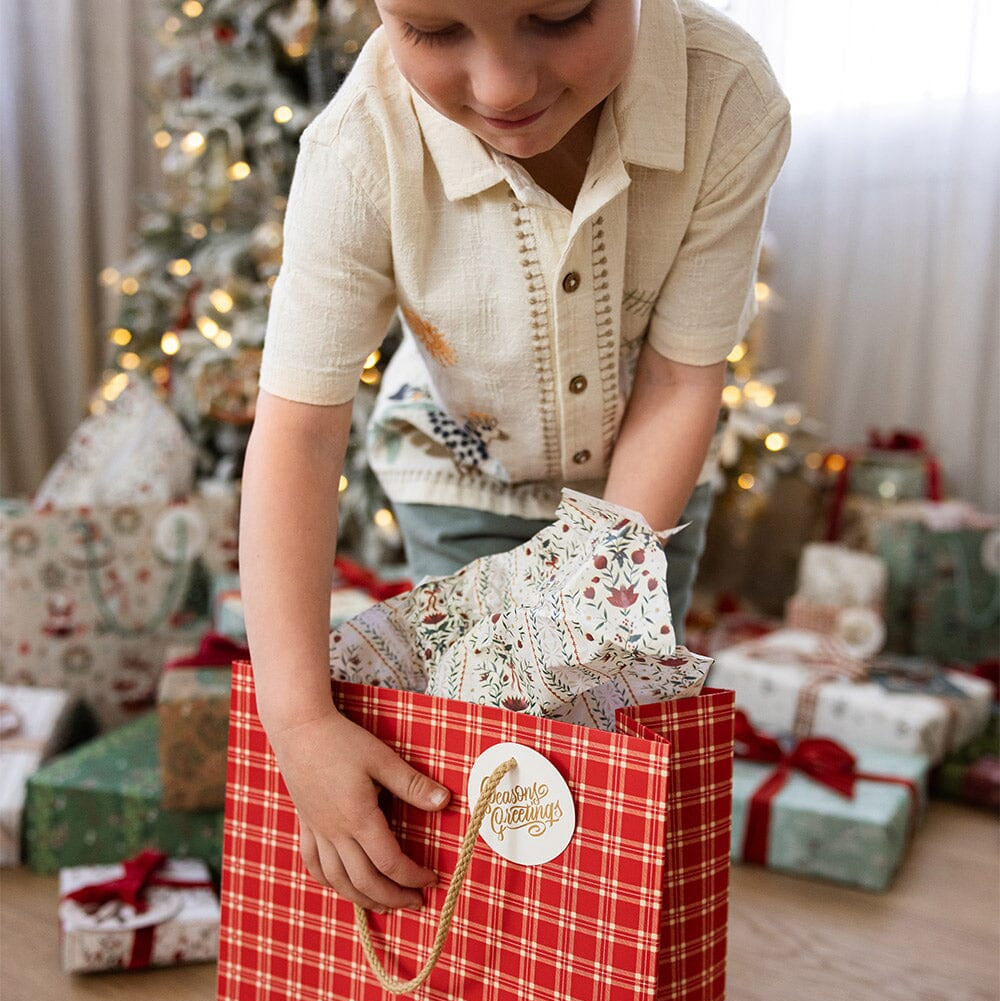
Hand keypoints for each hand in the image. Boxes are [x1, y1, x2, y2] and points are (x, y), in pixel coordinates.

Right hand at [267, 709, 450, 911]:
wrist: (298, 728)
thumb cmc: (342, 740)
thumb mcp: (382, 758)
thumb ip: (412, 784)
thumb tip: (445, 802)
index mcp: (358, 818)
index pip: (390, 862)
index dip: (413, 877)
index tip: (432, 879)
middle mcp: (335, 832)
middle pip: (364, 881)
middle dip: (393, 897)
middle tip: (416, 903)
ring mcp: (317, 830)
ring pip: (338, 880)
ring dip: (363, 898)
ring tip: (384, 905)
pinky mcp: (305, 824)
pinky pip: (314, 865)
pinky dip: (331, 882)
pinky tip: (342, 885)